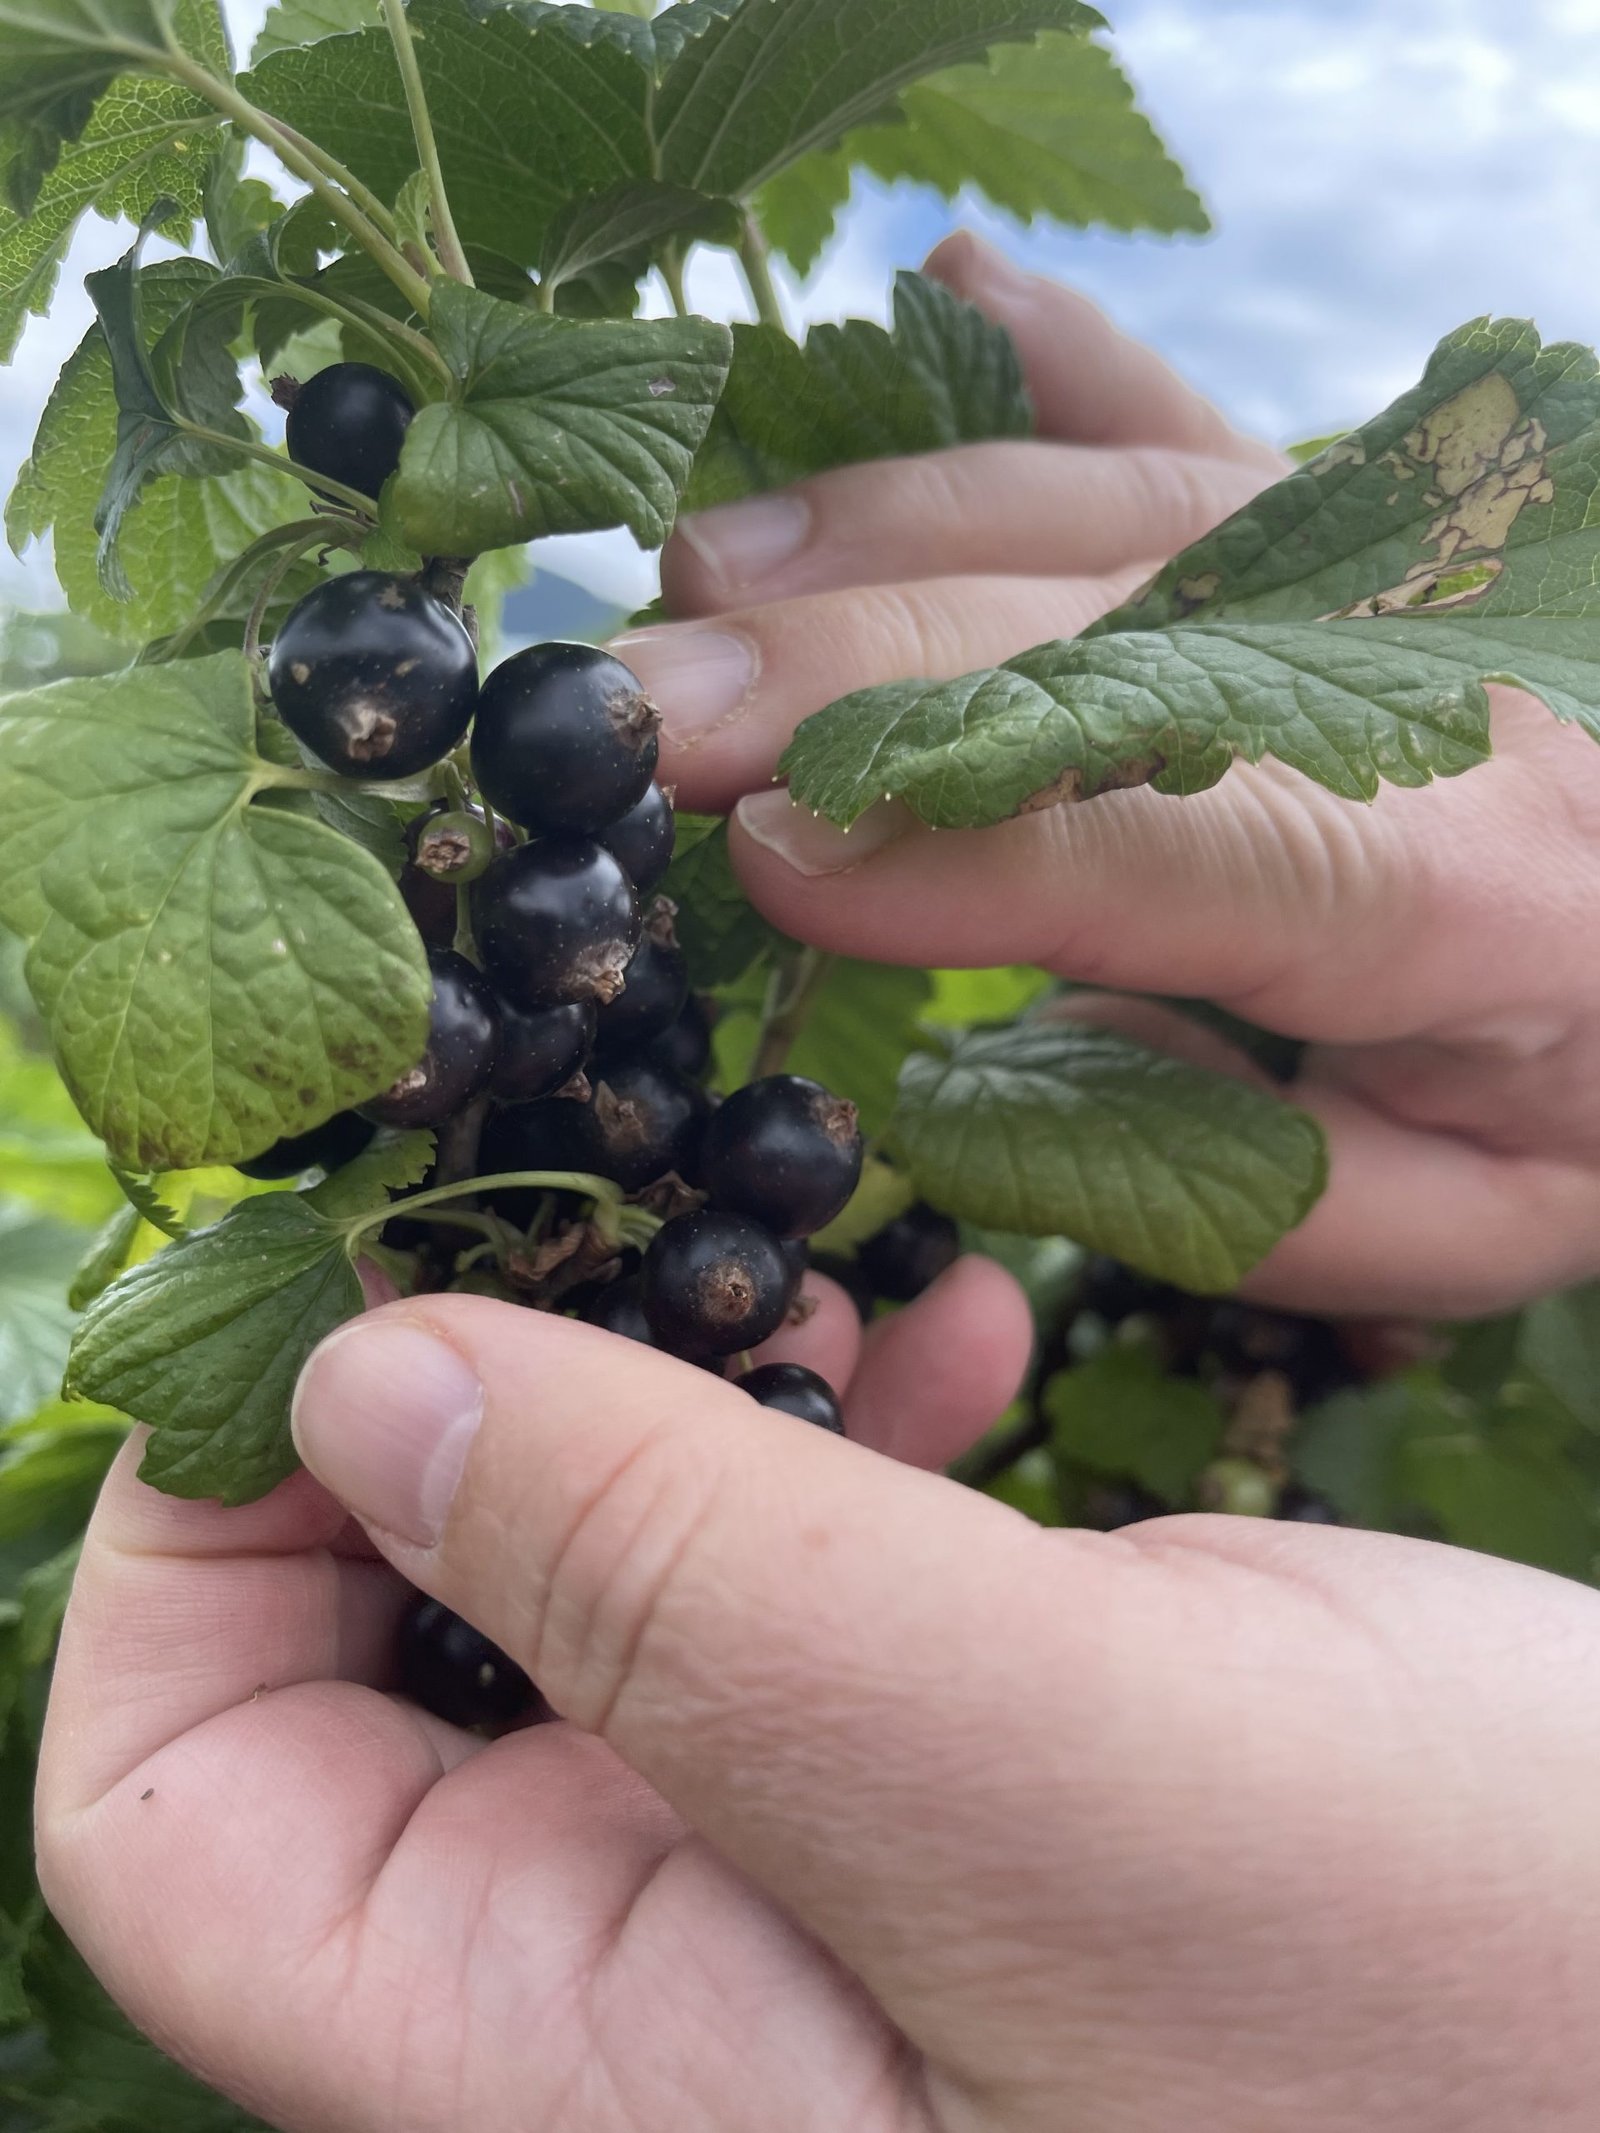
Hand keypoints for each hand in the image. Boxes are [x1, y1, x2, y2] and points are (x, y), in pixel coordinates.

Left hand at [38, 1289, 1599, 2131]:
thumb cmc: (1467, 2009)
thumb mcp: (1041, 1776)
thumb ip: (682, 1585)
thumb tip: (363, 1380)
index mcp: (593, 2073)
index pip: (181, 1833)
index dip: (189, 1552)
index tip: (321, 1310)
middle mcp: (651, 1982)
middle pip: (360, 1666)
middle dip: (439, 1408)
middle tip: (560, 1210)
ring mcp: (795, 1861)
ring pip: (575, 1578)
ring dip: (643, 1385)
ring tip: (790, 1267)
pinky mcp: (934, 1760)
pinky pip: (773, 1567)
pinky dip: (819, 1419)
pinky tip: (941, 1333)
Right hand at [619, 232, 1599, 1319]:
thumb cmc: (1594, 1088)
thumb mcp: (1470, 1212)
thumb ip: (1248, 1189)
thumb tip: (975, 1092)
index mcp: (1445, 886)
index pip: (1163, 839)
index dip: (956, 840)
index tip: (769, 860)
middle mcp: (1404, 680)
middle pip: (1080, 641)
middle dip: (842, 678)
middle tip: (636, 717)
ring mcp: (1375, 567)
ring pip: (1092, 508)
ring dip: (876, 534)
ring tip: (698, 581)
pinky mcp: (1353, 518)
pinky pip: (1188, 408)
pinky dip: (1053, 356)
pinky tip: (945, 291)